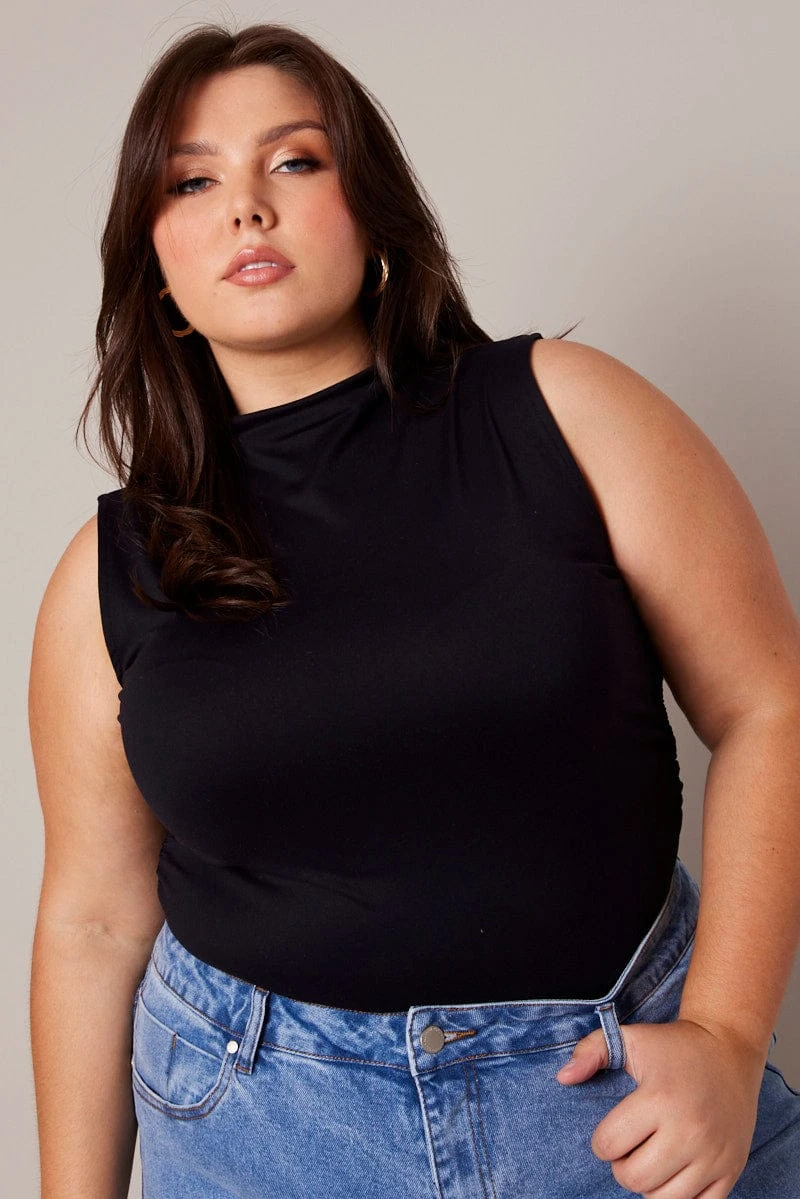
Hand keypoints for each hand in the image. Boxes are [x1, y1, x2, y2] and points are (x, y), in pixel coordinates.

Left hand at [556, 1017, 765, 1197]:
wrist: (729, 1049)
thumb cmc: (673, 1046)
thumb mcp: (630, 1038)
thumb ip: (590, 1052)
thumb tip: (563, 1078)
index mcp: (660, 1098)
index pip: (608, 1145)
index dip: (602, 1140)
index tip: (615, 1128)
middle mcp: (690, 1130)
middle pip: (633, 1178)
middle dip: (622, 1165)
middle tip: (631, 1146)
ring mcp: (714, 1154)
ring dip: (650, 1184)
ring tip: (653, 1158)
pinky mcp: (732, 1168)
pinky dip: (681, 1197)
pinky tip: (676, 1171)